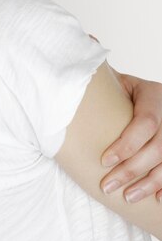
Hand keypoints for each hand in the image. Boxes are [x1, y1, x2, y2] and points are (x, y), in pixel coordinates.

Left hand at [99, 65, 161, 203]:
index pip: (144, 123)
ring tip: (126, 197)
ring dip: (147, 183)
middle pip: (156, 149)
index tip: (104, 160)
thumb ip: (104, 71)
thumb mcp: (121, 80)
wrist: (156, 97)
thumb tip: (86, 40)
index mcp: (153, 97)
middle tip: (108, 185)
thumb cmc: (131, 92)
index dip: (126, 144)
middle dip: (131, 170)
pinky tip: (156, 200)